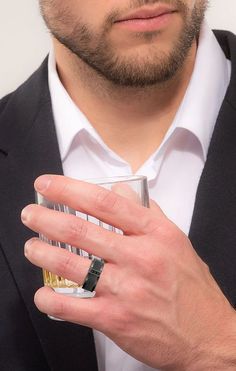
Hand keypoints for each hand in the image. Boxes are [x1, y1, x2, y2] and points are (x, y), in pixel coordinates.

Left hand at [22, 175, 235, 369]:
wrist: (207, 334)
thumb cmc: (191, 288)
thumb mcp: (176, 240)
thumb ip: (147, 213)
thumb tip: (121, 192)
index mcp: (154, 234)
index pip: (105, 202)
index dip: (70, 189)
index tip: (48, 185)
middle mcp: (139, 257)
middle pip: (81, 230)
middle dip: (46, 219)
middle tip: (31, 215)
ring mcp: (126, 289)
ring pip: (71, 265)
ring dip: (42, 253)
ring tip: (31, 246)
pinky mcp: (116, 319)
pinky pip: (73, 307)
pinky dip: (51, 299)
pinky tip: (43, 293)